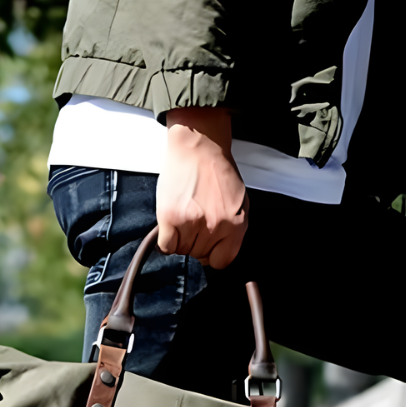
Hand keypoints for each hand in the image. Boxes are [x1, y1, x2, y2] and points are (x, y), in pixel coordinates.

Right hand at [157, 107, 247, 269]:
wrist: (199, 145)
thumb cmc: (218, 171)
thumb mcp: (239, 202)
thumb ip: (234, 228)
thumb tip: (222, 250)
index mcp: (235, 225)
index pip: (222, 261)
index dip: (212, 254)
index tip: (207, 246)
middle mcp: (215, 226)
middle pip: (199, 255)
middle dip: (195, 241)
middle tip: (194, 218)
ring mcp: (192, 223)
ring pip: (182, 251)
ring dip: (180, 238)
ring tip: (184, 215)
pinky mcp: (171, 218)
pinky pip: (166, 246)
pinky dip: (165, 239)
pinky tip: (170, 223)